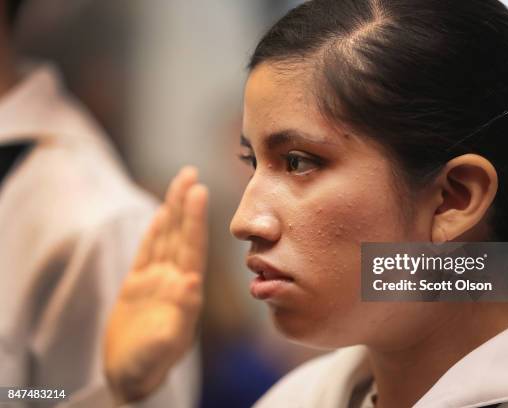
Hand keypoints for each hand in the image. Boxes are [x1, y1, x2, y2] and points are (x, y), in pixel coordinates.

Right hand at [104, 167, 207, 403]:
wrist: (130, 378)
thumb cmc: (148, 367)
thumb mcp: (163, 348)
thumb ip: (178, 318)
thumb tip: (193, 284)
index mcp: (185, 292)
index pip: (192, 248)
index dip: (195, 220)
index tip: (200, 191)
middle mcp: (173, 280)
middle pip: (180, 235)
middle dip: (185, 204)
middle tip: (190, 173)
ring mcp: (156, 281)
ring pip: (165, 237)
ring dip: (173, 210)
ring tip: (181, 182)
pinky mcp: (136, 285)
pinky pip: (147, 251)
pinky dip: (154, 231)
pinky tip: (163, 213)